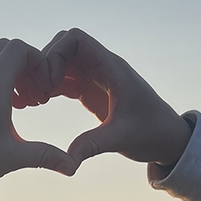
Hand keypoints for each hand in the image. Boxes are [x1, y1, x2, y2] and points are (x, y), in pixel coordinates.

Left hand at [0, 39, 75, 181]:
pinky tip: (8, 110)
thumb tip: (73, 167)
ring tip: (26, 104)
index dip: (39, 60)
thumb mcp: (13, 157)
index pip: (19, 49)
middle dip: (27, 64)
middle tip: (36, 92)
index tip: (46, 86)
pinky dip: (0, 83)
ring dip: (13, 74)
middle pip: (6, 48)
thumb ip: (45, 156)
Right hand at [30, 29, 192, 169]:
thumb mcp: (121, 139)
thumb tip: (67, 161)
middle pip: (63, 46)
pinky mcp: (90, 91)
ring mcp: (95, 78)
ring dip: (44, 76)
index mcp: (111, 68)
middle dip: (45, 64)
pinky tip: (39, 103)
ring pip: (60, 62)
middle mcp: (101, 67)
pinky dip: (49, 86)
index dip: (55, 53)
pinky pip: (64, 78)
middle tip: (37, 93)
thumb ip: (93, 145)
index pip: (76, 39)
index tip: (49, 81)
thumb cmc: (151, 134)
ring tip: (34, 100)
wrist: (167, 139)